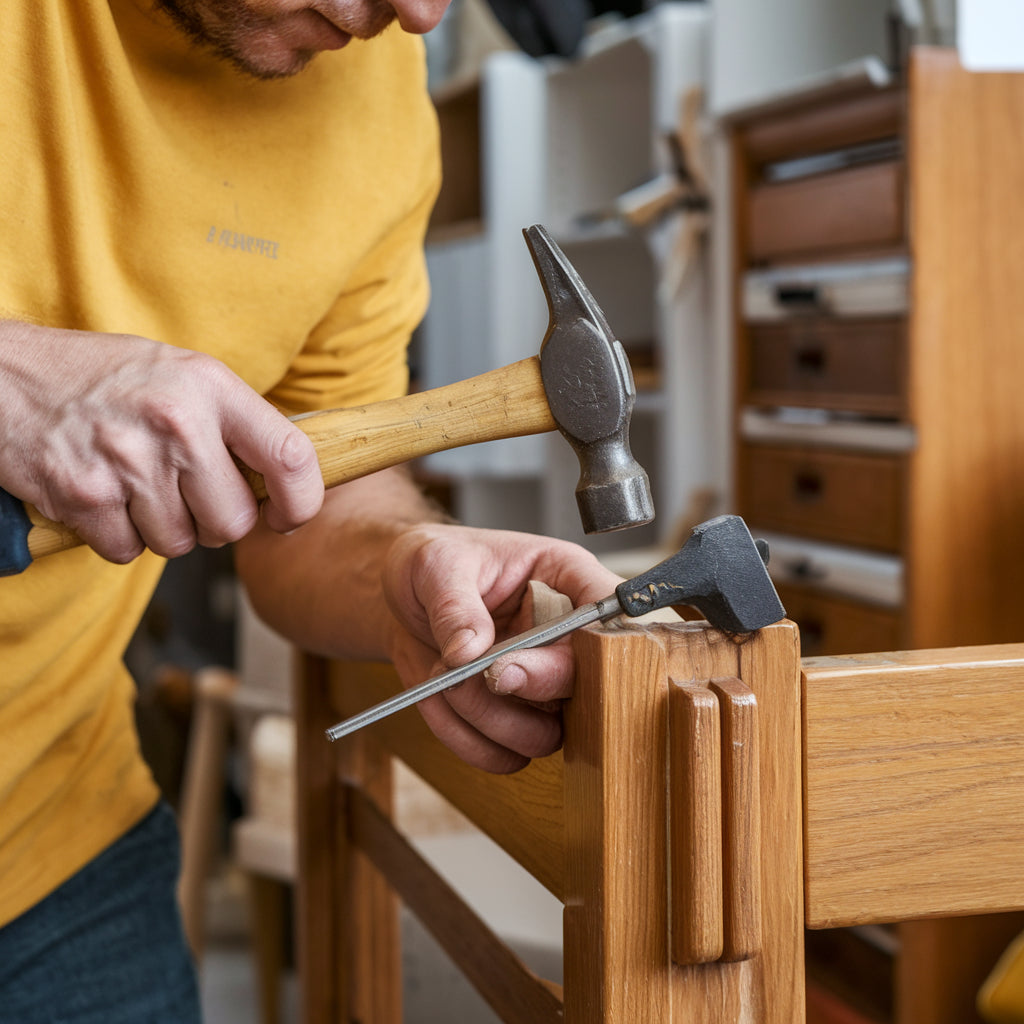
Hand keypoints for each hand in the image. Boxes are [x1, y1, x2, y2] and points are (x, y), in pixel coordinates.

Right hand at [0, 321, 323, 562]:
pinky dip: (118, 537)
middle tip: (187, 494)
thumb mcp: (183, 375)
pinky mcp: (84, 496)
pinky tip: (104, 496)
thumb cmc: (105, 378)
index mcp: (211, 387)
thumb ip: (234, 422)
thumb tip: (285, 481)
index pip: (291, 458)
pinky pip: (128, 552)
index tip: (287, 516)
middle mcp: (176, 423)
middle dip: (214, 522)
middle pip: (232, 522)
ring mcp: (128, 462)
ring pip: (178, 543)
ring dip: (162, 528)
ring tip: (136, 484)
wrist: (6, 374)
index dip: (301, 501)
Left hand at [382, 523, 622, 772]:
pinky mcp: (515, 716)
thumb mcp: (436, 565)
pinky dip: (463, 738)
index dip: (585, 645)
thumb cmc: (431, 564)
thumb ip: (455, 605)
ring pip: (546, 733)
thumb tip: (470, 651)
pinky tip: (435, 699)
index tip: (522, 661)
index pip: (606, 615)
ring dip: (487, 716)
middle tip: (482, 672)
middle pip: (587, 686)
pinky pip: (503, 754)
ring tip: (444, 677)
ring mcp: (543, 682)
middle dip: (527, 687)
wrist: (399, 598)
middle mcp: (565, 635)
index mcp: (565, 577)